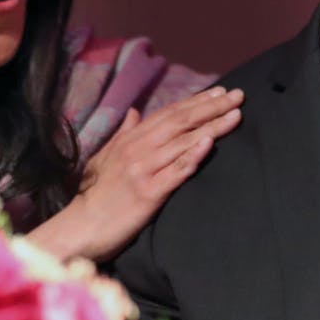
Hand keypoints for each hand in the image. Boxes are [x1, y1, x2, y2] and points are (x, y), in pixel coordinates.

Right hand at [32, 85, 243, 259]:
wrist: (81, 227)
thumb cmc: (95, 194)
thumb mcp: (105, 157)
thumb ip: (123, 134)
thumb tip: (135, 112)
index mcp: (130, 140)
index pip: (169, 113)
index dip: (196, 101)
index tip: (219, 92)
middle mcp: (137, 149)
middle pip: (180, 122)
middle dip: (211, 107)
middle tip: (238, 96)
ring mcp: (143, 170)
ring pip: (182, 142)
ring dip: (212, 127)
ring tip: (235, 115)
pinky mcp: (148, 193)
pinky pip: (175, 171)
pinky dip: (193, 155)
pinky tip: (209, 143)